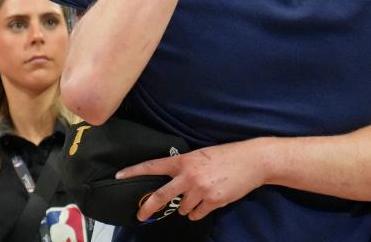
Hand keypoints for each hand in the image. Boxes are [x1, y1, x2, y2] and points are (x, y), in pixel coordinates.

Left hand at [115, 139, 267, 221]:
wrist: (252, 161)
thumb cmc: (227, 155)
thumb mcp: (201, 155)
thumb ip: (186, 167)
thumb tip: (172, 181)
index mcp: (185, 161)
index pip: (153, 166)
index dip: (134, 171)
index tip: (119, 176)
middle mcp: (190, 176)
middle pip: (162, 196)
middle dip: (148, 207)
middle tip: (140, 214)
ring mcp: (201, 190)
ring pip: (182, 208)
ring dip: (186, 207)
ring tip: (198, 196)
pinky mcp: (213, 201)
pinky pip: (196, 214)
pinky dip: (198, 212)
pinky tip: (208, 201)